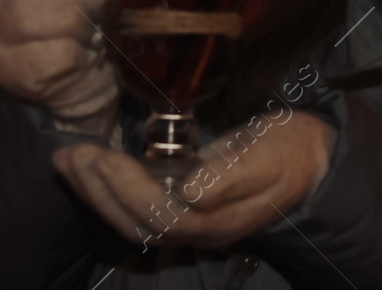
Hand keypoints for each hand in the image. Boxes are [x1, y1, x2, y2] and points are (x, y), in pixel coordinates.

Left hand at [52, 107, 335, 247]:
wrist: (311, 161)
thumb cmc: (290, 151)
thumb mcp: (267, 156)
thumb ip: (230, 176)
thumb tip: (189, 192)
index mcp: (220, 221)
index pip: (160, 215)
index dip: (126, 190)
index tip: (102, 157)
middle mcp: (199, 231)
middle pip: (137, 224)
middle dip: (100, 192)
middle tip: (71, 156)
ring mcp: (191, 223)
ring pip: (132, 220)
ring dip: (96, 193)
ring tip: (69, 161)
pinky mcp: (184, 208)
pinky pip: (139, 208)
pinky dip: (110, 190)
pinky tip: (93, 169)